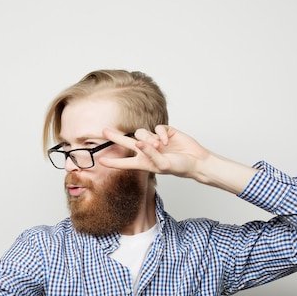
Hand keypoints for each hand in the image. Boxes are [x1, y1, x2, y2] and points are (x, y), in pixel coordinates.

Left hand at [99, 125, 257, 193]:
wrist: (196, 160)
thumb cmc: (180, 167)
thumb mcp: (163, 165)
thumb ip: (150, 154)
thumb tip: (139, 142)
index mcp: (143, 162)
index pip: (124, 162)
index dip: (112, 162)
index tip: (100, 161)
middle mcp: (147, 150)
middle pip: (126, 142)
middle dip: (115, 137)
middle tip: (104, 131)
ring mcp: (155, 140)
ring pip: (142, 133)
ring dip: (149, 138)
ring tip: (159, 146)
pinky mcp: (165, 132)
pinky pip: (157, 128)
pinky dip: (160, 133)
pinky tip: (166, 140)